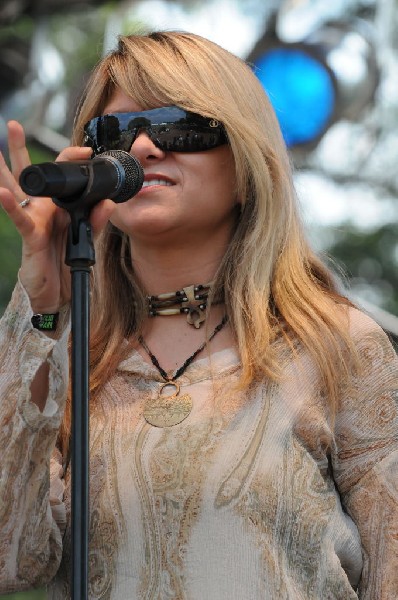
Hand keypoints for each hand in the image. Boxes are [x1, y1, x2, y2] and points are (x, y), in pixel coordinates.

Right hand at [0, 121, 115, 312]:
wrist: (58, 291)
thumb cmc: (67, 262)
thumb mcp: (86, 240)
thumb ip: (96, 220)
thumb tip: (108, 201)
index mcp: (58, 207)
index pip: (62, 178)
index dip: (70, 160)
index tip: (85, 149)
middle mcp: (43, 209)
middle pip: (31, 174)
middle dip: (21, 149)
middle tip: (14, 126)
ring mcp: (33, 219)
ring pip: (17, 188)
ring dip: (6, 167)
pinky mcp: (29, 234)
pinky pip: (18, 217)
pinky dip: (10, 205)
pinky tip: (1, 192)